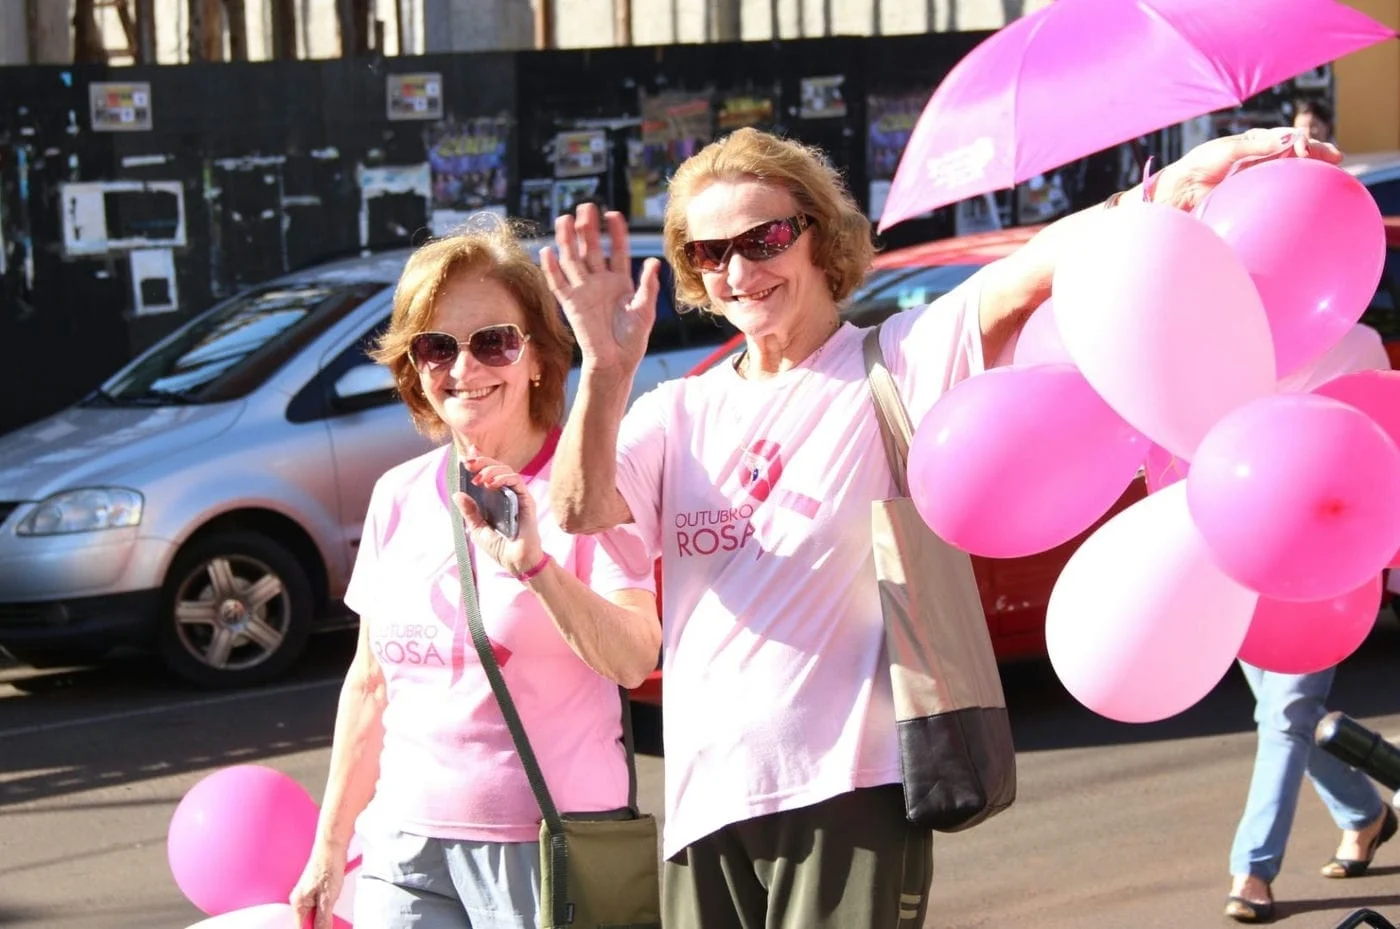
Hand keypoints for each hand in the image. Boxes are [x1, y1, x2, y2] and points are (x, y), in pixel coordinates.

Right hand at [289, 844, 345, 928]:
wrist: (332, 847)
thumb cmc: (328, 867)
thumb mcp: (327, 899)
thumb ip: (323, 920)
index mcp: (298, 904)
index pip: (302, 928)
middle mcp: (300, 900)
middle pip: (308, 923)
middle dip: (320, 925)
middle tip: (333, 921)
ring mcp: (307, 895)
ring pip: (315, 915)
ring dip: (325, 916)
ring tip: (333, 907)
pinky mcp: (316, 890)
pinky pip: (319, 906)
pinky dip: (327, 908)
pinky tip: (334, 901)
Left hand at [454, 457, 545, 578]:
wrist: (516, 562)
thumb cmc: (499, 547)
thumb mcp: (477, 529)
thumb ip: (469, 511)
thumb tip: (457, 493)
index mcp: (495, 498)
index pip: (487, 473)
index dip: (478, 460)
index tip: (466, 455)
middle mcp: (507, 493)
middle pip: (496, 468)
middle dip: (482, 461)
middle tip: (468, 463)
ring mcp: (518, 495)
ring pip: (507, 470)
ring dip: (490, 470)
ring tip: (479, 479)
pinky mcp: (527, 499)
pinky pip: (517, 481)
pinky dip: (503, 478)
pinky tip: (491, 484)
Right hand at [540, 203, 660, 374]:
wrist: (616, 362)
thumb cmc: (632, 339)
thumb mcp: (645, 311)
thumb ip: (648, 287)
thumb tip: (654, 262)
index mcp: (620, 282)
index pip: (618, 251)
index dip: (616, 233)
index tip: (614, 214)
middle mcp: (600, 282)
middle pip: (592, 250)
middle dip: (588, 229)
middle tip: (586, 207)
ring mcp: (584, 291)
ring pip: (573, 260)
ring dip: (568, 240)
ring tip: (564, 219)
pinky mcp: (571, 304)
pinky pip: (558, 283)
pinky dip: (551, 268)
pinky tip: (547, 251)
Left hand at [1148, 126, 1342, 212]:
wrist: (1180, 191)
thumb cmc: (1198, 166)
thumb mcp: (1225, 151)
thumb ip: (1253, 146)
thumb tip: (1286, 139)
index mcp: (1255, 142)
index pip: (1287, 136)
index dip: (1301, 139)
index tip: (1305, 149)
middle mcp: (1261, 156)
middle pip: (1296, 150)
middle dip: (1317, 151)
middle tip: (1335, 157)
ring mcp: (1260, 175)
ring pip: (1292, 168)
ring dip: (1312, 168)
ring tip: (1332, 171)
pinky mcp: (1257, 192)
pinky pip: (1281, 189)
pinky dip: (1296, 187)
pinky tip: (1308, 195)